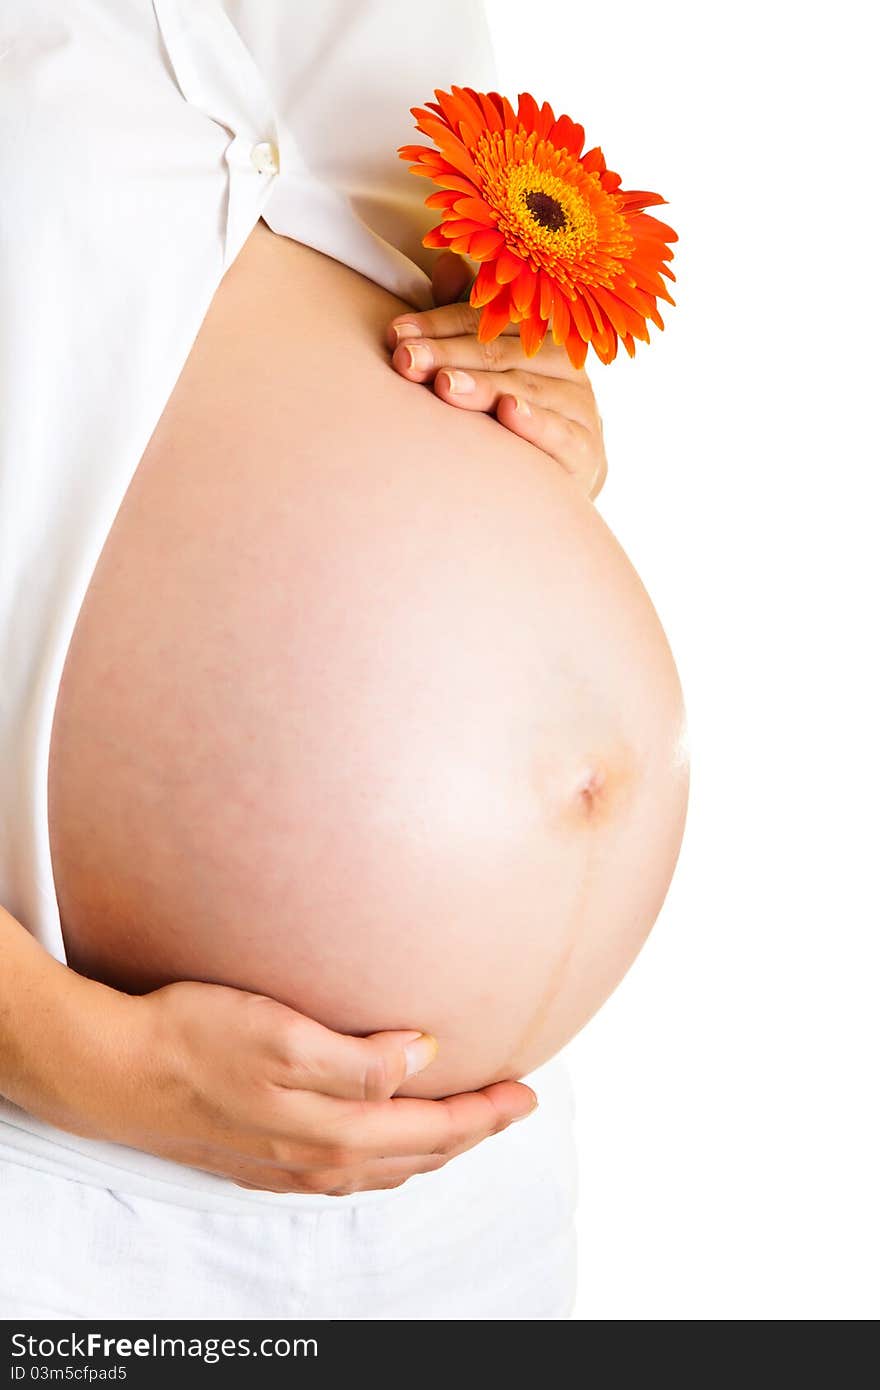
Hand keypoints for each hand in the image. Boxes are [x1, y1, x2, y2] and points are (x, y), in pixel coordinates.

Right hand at [8, 935, 537, 1195]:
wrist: (120, 1074)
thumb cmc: (198, 1041)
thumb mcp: (285, 1036)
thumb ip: (361, 1058)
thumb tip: (425, 1056)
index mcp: (335, 1131)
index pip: (436, 1128)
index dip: (488, 1112)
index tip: (527, 1089)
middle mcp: (322, 1161)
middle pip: (421, 1154)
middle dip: (474, 1132)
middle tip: (513, 1103)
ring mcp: (293, 1167)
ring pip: (389, 1167)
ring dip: (436, 1146)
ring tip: (466, 1122)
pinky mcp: (268, 1161)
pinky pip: (354, 1171)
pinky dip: (391, 1156)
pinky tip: (388, 1139)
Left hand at [386, 250, 607, 499]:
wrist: (572, 472)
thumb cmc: (521, 409)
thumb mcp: (492, 360)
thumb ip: (468, 317)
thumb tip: (444, 260)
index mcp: (541, 334)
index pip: (483, 322)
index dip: (438, 324)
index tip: (397, 334)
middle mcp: (564, 364)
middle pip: (499, 354)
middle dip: (448, 356)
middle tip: (408, 360)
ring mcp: (579, 406)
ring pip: (525, 389)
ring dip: (483, 387)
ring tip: (445, 385)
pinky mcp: (586, 449)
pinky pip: (560, 433)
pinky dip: (535, 423)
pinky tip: (509, 413)